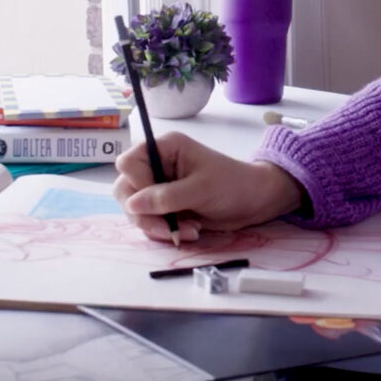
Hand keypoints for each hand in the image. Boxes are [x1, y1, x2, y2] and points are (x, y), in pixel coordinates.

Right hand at [113, 131, 302, 242]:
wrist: (254, 201)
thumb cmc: (231, 184)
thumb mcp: (201, 189)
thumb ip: (165, 197)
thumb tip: (132, 204)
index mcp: (165, 148)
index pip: (128, 163)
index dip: (137, 184)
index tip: (157, 200)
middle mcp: (157, 165)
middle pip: (126, 190)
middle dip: (144, 214)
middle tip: (168, 229)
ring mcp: (160, 187)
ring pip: (135, 211)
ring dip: (158, 226)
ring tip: (189, 230)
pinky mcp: (165, 206)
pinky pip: (149, 222)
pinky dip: (165, 232)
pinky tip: (190, 232)